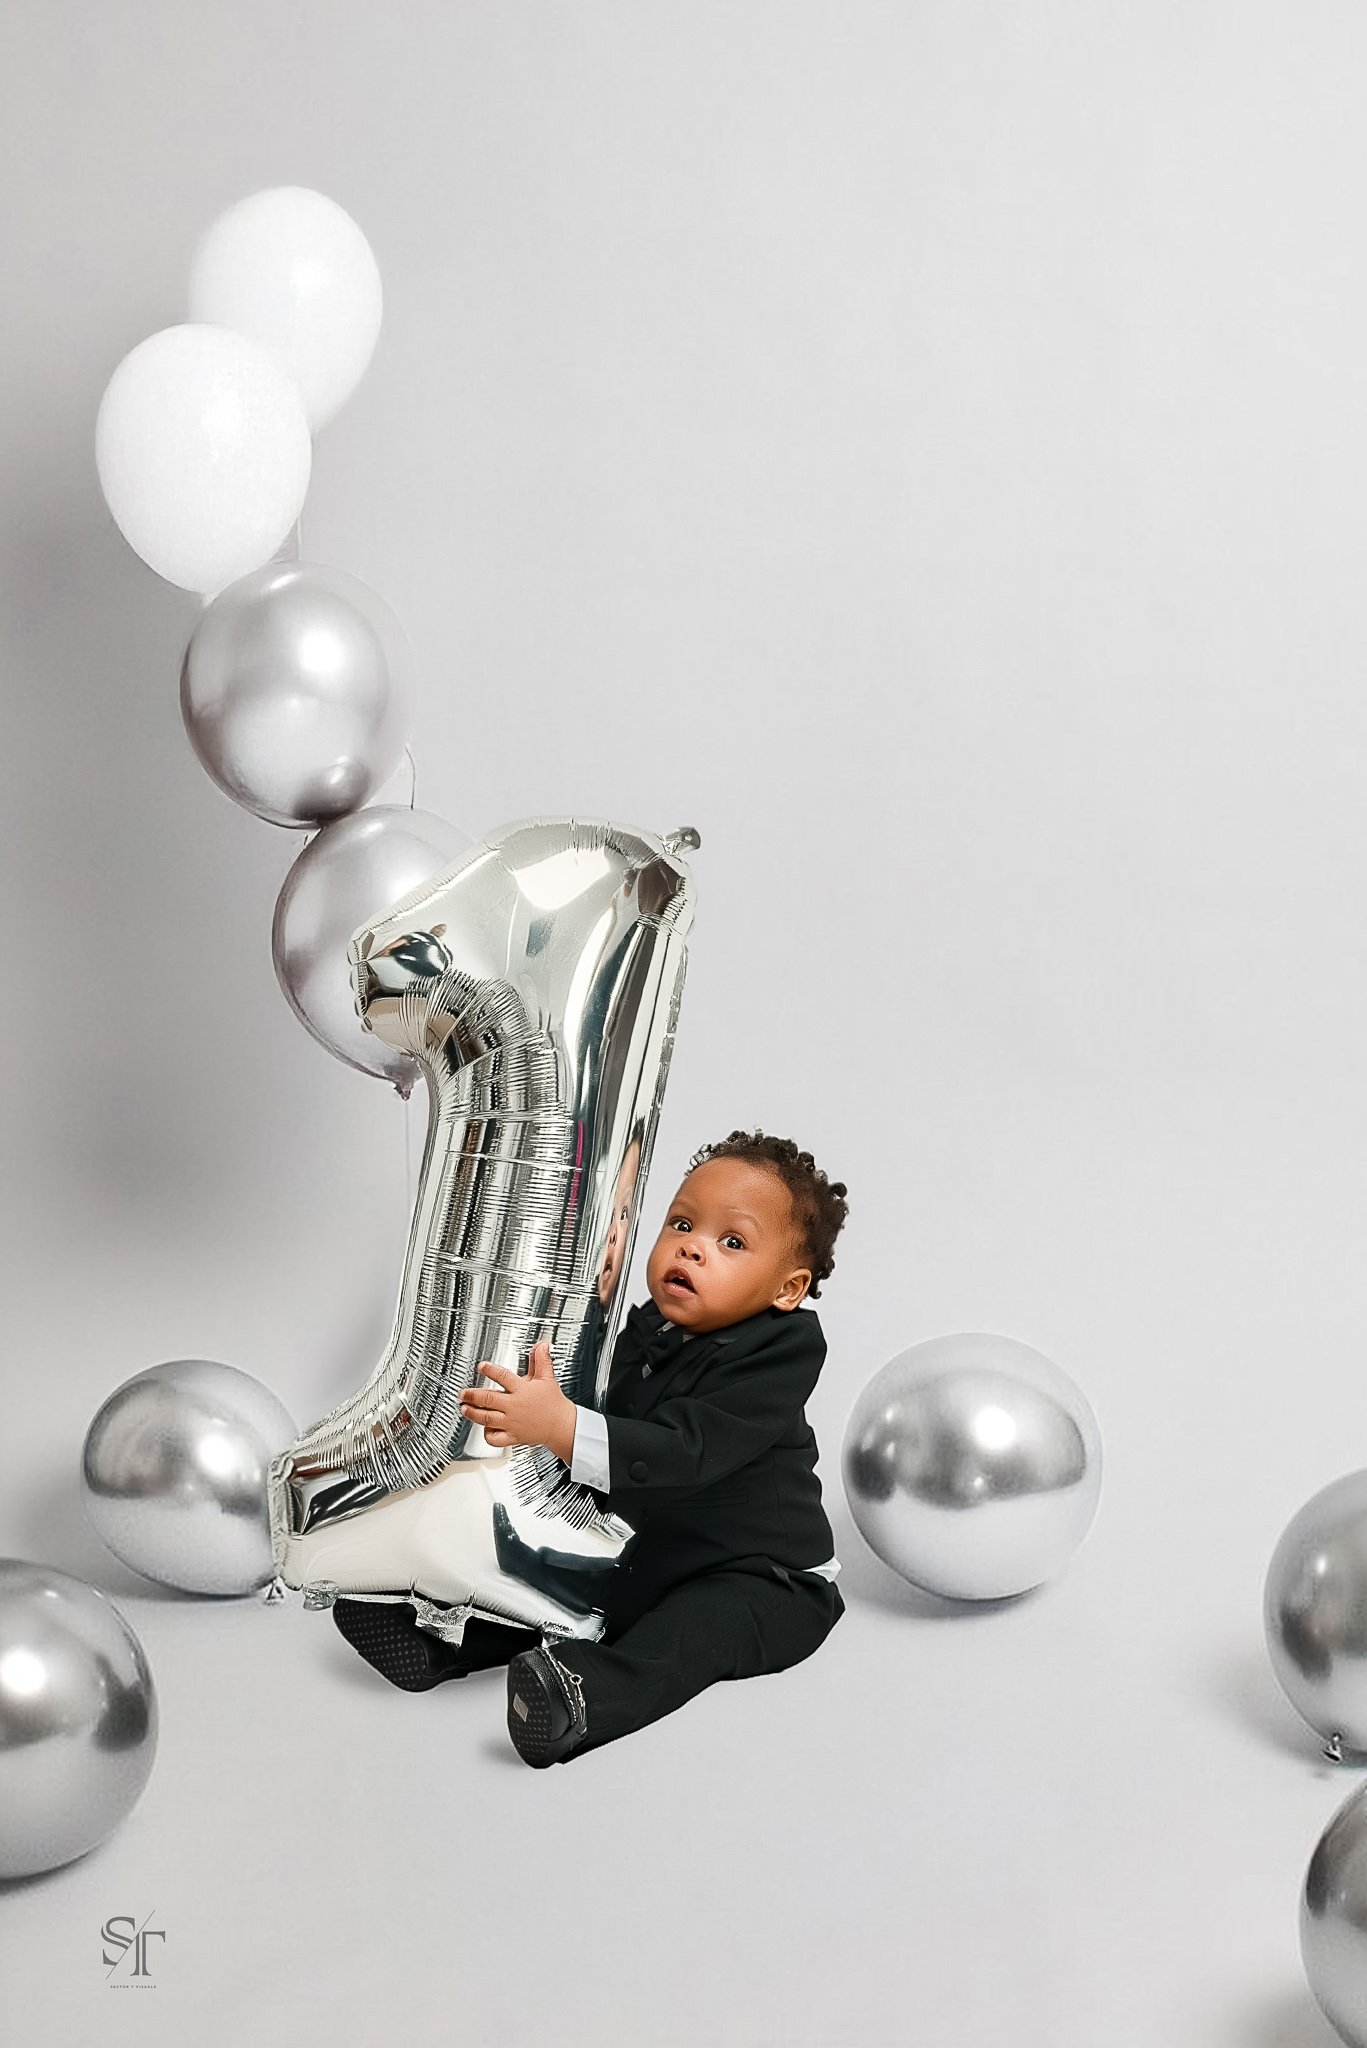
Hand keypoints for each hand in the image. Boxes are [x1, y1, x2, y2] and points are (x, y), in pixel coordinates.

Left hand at [458, 1342, 575, 1463]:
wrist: (561, 1425)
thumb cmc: (553, 1402)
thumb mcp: (547, 1378)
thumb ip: (541, 1360)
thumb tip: (541, 1345)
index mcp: (522, 1390)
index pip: (503, 1377)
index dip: (490, 1370)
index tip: (481, 1366)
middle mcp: (514, 1407)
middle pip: (488, 1399)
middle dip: (472, 1395)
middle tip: (463, 1393)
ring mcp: (512, 1423)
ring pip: (487, 1418)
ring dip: (473, 1413)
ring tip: (464, 1408)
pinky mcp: (513, 1437)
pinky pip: (495, 1439)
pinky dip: (487, 1434)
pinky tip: (484, 1428)